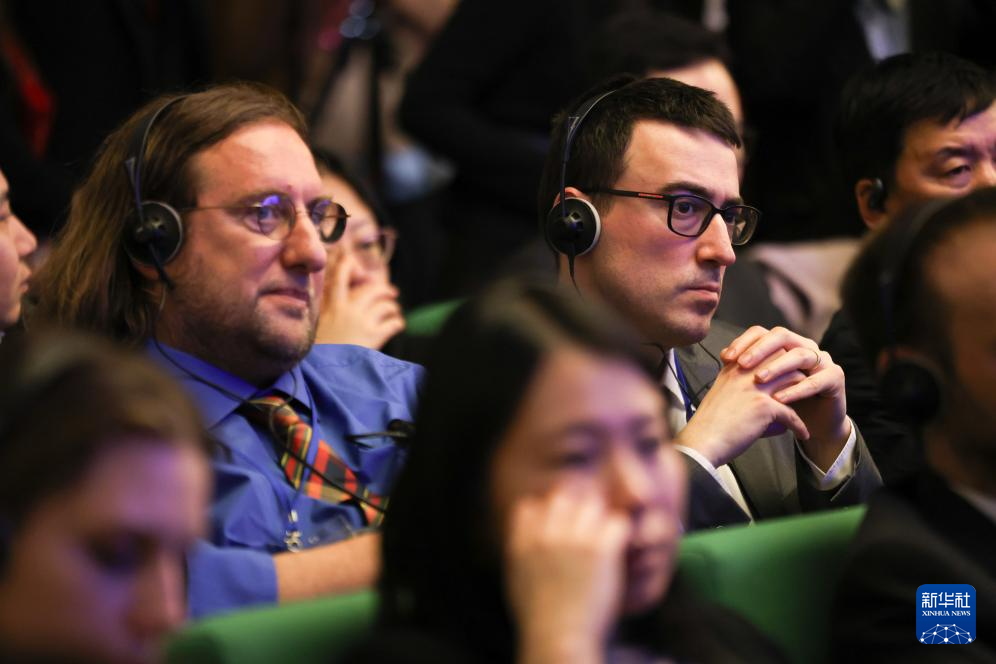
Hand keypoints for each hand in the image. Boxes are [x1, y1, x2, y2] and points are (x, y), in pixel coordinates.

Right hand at [315, 251, 405, 348]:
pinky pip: (393, 323)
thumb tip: (341, 297)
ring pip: (386, 305)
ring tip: (394, 311)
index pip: (341, 274)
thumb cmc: (319, 348)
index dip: (350, 264)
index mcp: (333, 304)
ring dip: (392, 307)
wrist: (323, 368)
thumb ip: (328, 308)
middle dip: (385, 290)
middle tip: (392, 293)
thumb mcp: (317, 323)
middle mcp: (349, 309)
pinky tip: (397, 325)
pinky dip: (397, 322)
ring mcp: (362, 322)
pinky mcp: (373, 336)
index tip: (358, 267)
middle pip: (374, 289)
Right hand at [505, 488, 629, 663]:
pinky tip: (619, 548)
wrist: (560, 639)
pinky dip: (621, 533)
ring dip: (600, 520)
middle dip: (574, 510)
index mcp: (521, 543)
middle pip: (562, 499)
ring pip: (593, 506)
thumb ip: (519, 552)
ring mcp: (573, 540)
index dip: (544, 515)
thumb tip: (524, 538)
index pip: (529, 506)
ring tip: (605, 539)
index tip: (556, 530)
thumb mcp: (515, 582)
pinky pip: (618, 522)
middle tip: (587, 529)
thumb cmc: (538, 619)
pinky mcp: (600, 549)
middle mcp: (546, 535)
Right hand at [676, 353, 809, 466]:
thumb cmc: (710, 422)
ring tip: (810, 408)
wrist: (702, 440)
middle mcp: (746, 372)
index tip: (792, 374)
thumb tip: (760, 386)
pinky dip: (800, 426)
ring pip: (795, 381)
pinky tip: (803, 434)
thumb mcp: (722, 390)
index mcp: (735, 366)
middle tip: (808, 389)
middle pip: (785, 361)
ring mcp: (756, 387)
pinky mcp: (764, 406)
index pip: (769, 351)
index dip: (784, 361)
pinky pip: (792, 414)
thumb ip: (740, 382)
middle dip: (799, 374)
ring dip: (805, 396)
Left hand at [723, 326, 850, 470]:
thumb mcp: (763, 384)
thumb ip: (748, 369)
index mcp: (786, 343)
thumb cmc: (784, 400)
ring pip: (801, 355)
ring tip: (759, 379)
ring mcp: (823, 360)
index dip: (744, 341)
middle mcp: (805, 346)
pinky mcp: (835, 378)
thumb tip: (724, 355)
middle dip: (760, 349)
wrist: (814, 424)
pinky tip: (779, 398)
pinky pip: (816, 380)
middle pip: (782, 335)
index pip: (762, 332)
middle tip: (742, 364)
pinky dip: (797, 389)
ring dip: (778, 366)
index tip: (726, 357)